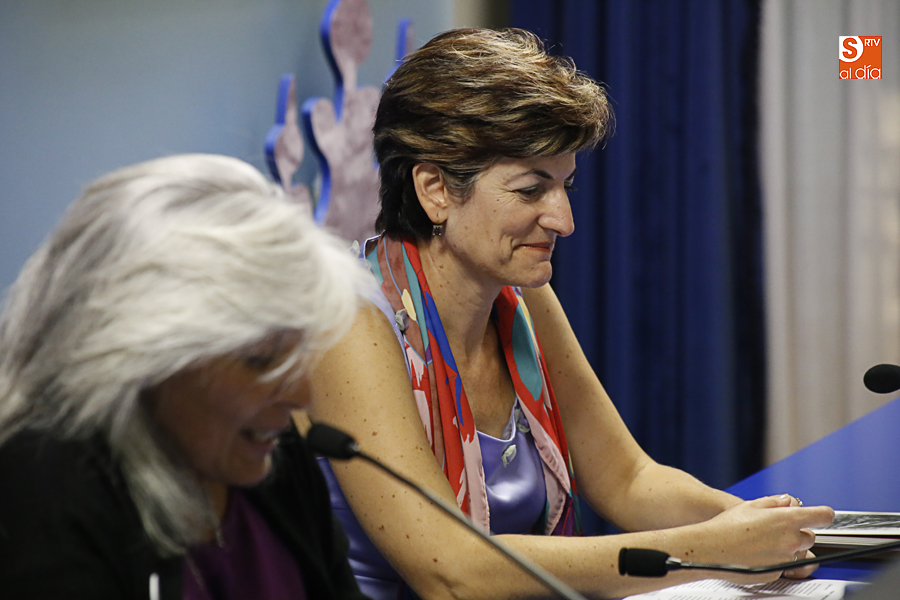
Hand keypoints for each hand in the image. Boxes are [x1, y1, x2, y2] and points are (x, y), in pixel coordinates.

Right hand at [694, 494, 833, 582]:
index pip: (823, 516)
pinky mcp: (778, 571)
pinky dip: (776, 558)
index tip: (821, 514)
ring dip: (788, 546)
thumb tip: (787, 502)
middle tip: (777, 528)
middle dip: (798, 531)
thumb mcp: (751, 505)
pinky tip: (758, 552)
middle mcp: (791, 540)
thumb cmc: (727, 526)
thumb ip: (776, 502)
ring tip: (763, 540)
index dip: (822, 514)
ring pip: (798, 551)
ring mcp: (786, 558)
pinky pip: (785, 564)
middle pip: (810, 536)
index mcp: (788, 520)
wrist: (712, 549)